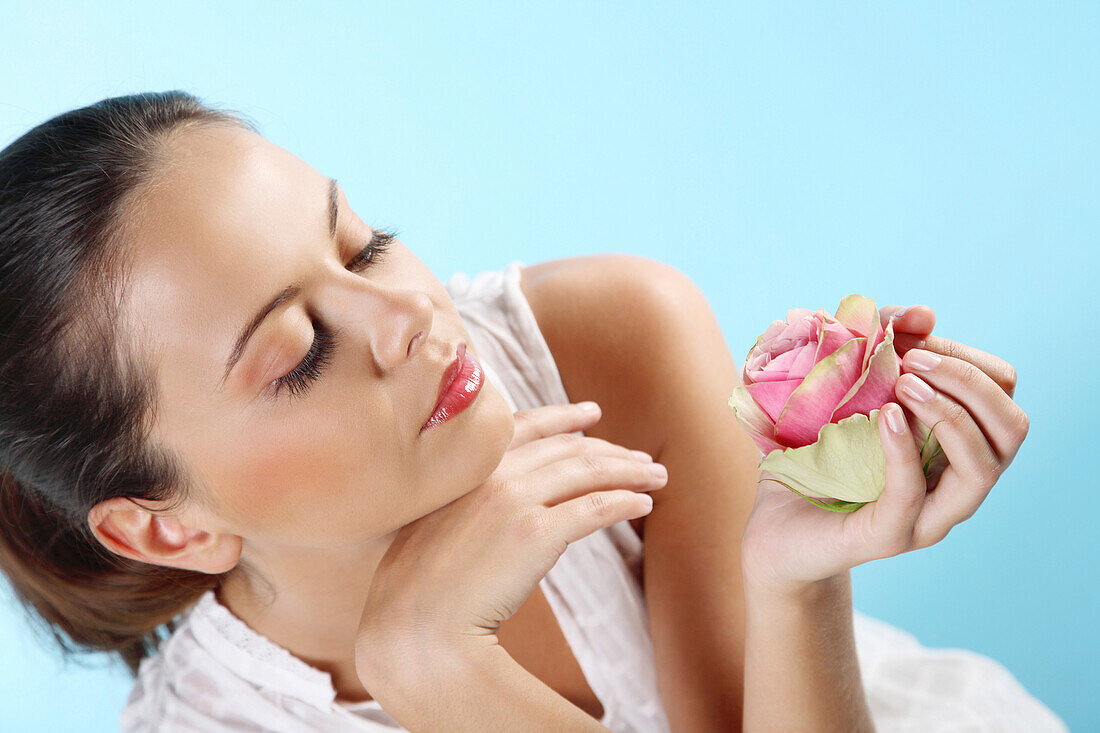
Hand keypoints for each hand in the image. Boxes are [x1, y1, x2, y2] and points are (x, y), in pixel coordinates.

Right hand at [354, 402, 666, 672]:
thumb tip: (497, 509)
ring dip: (629, 471)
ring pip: (587, 472)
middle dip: (611, 450)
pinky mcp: (535, 534)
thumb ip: (464, 505)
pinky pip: (594, 508)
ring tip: (655, 476)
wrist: (412, 627)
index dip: (563, 417)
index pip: (525, 427)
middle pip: (566, 449)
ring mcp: (512, 501)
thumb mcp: (430, 528)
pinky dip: (625, 501)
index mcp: (464, 469)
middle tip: (640, 458)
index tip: (591, 413)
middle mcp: (491, 475)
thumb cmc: (417, 591)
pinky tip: (643, 504)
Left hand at [740, 304, 1028, 594]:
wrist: (773, 532)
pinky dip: (904, 448)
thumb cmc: (811, 459)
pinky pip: (913, 492)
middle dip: (970, 381)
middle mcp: (955, 487)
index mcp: (956, 451)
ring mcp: (926, 518)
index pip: (1000, 392)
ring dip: (948, 413)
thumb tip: (919, 313)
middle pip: (1011, 427)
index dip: (964, 355)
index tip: (912, 332)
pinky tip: (885, 417)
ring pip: (982, 466)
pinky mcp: (885, 537)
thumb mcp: (840, 395)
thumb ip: (876, 350)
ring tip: (902, 382)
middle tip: (912, 359)